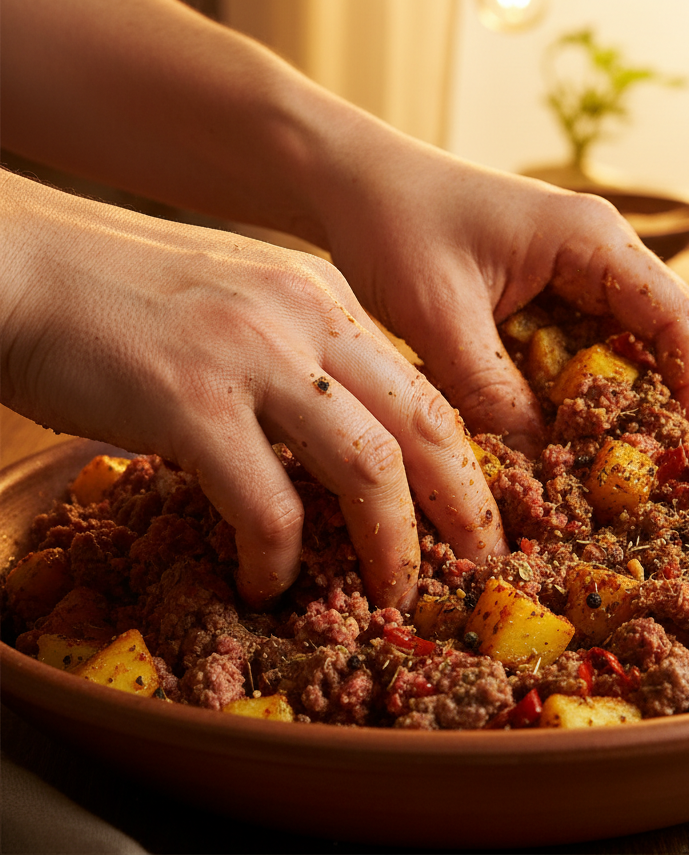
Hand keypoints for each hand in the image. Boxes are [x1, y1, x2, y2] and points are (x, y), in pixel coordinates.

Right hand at [1, 170, 505, 609]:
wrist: (22, 264)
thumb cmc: (123, 296)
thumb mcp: (240, 308)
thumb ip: (298, 356)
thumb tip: (340, 430)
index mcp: (323, 298)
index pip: (418, 385)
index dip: (454, 454)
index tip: (467, 505)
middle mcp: (305, 318)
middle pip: (421, 422)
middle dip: (462, 500)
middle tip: (478, 558)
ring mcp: (252, 357)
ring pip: (366, 465)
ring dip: (390, 540)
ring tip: (390, 590)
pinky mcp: (191, 401)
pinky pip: (265, 503)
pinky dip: (277, 554)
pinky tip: (265, 579)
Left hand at [316, 141, 688, 457]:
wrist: (355, 183)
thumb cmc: (394, 225)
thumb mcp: (438, 315)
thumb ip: (490, 391)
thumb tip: (540, 470)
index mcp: (591, 240)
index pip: (679, 321)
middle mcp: (601, 252)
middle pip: (679, 335)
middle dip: (688, 406)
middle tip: (682, 480)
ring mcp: (580, 272)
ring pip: (643, 346)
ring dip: (649, 404)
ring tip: (647, 473)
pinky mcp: (554, 293)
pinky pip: (597, 349)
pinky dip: (602, 396)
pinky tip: (590, 440)